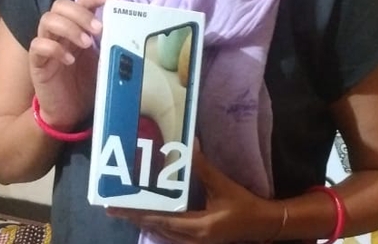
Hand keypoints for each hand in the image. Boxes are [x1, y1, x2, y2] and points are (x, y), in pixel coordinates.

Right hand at [29, 0, 113, 129]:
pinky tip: (70, 60)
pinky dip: (54, 49)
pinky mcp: (37, 63)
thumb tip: (134, 27)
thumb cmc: (88, 83)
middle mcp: (60, 32)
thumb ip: (113, 41)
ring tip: (86, 44)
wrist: (70, 112)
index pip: (81, 0)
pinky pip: (38, 45)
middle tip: (98, 29)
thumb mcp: (106, 59)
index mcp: (78, 26)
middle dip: (81, 12)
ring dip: (69, 27)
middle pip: (60, 4)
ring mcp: (47, 45)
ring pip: (47, 19)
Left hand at [108, 147, 283, 243]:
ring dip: (146, 222)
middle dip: (136, 218)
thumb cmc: (243, 206)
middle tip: (114, 208)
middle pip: (157, 229)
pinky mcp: (199, 240)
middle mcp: (192, 240)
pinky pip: (172, 235)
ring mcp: (195, 243)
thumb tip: (189, 145)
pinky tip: (153, 218)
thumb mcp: (222, 185)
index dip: (138, 213)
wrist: (262, 224)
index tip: (117, 208)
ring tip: (129, 211)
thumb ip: (203, 166)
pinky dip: (160, 225)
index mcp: (197, 228)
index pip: (160, 220)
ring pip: (163, 234)